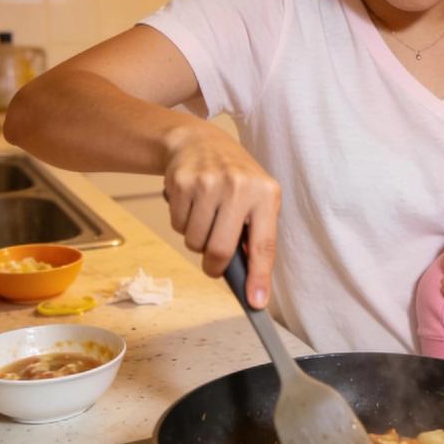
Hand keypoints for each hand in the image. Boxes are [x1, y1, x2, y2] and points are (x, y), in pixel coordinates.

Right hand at [162, 122, 279, 307]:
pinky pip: (177, 226)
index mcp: (266, 194)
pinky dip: (182, 223)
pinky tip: (191, 204)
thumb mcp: (256, 197)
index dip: (259, 277)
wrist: (199, 141)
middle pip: (220, 250)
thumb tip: (251, 282)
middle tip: (214, 261)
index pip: (264, 245)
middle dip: (214, 265)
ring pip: (195, 241)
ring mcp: (208, 183)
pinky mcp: (182, 183)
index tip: (256, 302)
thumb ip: (256, 233)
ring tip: (205, 217)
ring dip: (197, 240)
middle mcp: (239, 187)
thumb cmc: (234, 177)